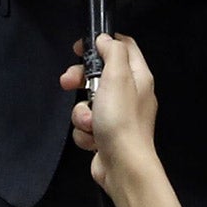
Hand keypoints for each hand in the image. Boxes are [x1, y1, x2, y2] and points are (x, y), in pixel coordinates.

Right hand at [63, 34, 161, 193]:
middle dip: (80, 80)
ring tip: (90, 124)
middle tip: (68, 82)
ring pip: (87, 102)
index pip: (123, 46)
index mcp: (138, 77)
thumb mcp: (118, 76)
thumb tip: (105, 40)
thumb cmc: (121, 119)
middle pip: (99, 74)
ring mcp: (117, 117)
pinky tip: (92, 140)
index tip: (80, 48)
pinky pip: (86, 125)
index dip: (102, 42)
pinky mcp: (105, 136)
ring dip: (82, 113)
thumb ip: (112, 52)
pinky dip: (85, 132)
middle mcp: (130, 94)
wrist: (123, 166)